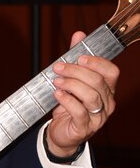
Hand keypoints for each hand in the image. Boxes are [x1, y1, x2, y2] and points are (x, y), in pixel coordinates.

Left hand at [45, 31, 119, 157]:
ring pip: (91, 96)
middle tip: (58, 67)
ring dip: (71, 84)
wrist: (61, 133)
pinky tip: (58, 94)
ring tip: (57, 81)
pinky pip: (80, 112)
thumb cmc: (69, 104)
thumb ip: (76, 58)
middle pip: (98, 81)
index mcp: (107, 89)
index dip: (97, 62)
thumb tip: (79, 34)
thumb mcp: (72, 80)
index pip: (111, 72)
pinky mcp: (84, 128)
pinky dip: (67, 100)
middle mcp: (107, 103)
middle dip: (76, 71)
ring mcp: (98, 117)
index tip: (78, 57)